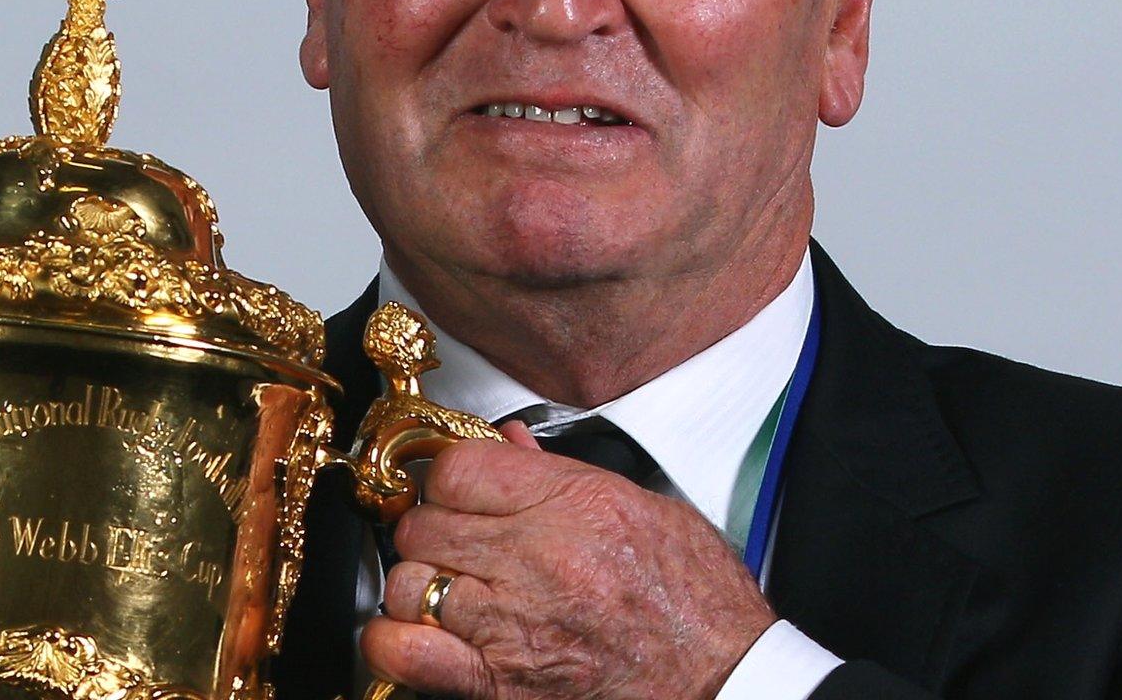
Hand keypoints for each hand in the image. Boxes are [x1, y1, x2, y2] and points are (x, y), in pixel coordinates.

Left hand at [363, 425, 774, 699]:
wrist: (726, 681)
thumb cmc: (697, 604)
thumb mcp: (646, 509)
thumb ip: (565, 474)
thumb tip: (508, 445)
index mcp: (572, 504)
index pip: (457, 468)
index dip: (450, 479)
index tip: (460, 493)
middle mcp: (536, 559)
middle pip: (425, 523)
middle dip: (432, 530)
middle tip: (456, 543)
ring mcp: (513, 624)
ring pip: (410, 582)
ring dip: (419, 584)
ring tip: (445, 590)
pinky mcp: (503, 683)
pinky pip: (408, 653)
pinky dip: (395, 642)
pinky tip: (414, 634)